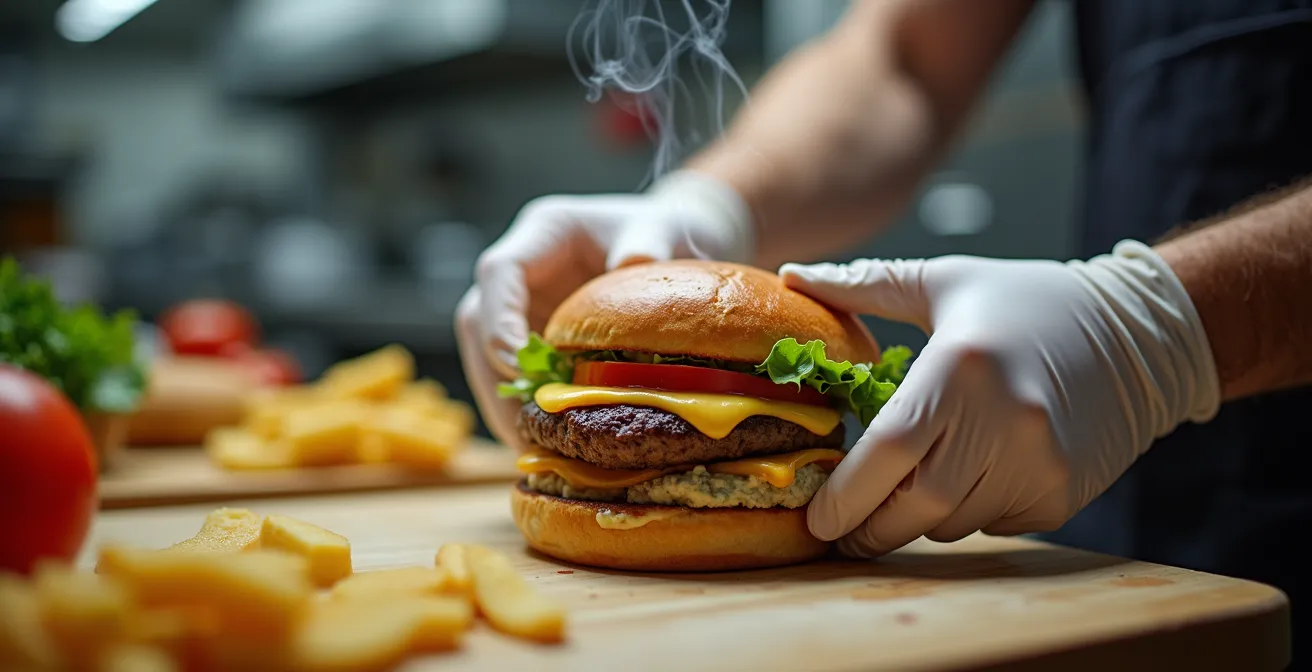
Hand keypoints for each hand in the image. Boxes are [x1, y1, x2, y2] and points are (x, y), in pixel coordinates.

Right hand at [456, 171, 753, 448]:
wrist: (675, 244)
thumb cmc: (668, 230)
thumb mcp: (666, 227)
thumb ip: (649, 239)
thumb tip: (635, 260)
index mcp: (545, 231)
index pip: (499, 271)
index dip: (498, 319)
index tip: (518, 367)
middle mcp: (521, 270)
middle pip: (477, 322)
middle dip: (494, 380)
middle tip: (525, 433)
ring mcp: (520, 305)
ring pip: (485, 356)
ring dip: (504, 404)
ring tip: (536, 449)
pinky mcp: (532, 336)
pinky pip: (511, 375)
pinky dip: (525, 409)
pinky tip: (549, 442)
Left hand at [780, 241, 1221, 556]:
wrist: (1137, 334)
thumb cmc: (1025, 302)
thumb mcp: (943, 282)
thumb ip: (863, 285)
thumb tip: (791, 275)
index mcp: (961, 367)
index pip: (887, 452)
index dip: (843, 496)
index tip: (813, 518)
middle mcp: (1004, 422)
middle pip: (913, 506)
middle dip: (868, 527)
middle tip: (841, 530)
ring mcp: (1039, 464)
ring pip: (949, 523)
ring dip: (916, 518)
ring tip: (904, 494)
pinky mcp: (1061, 494)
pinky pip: (991, 525)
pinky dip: (965, 513)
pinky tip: (969, 478)